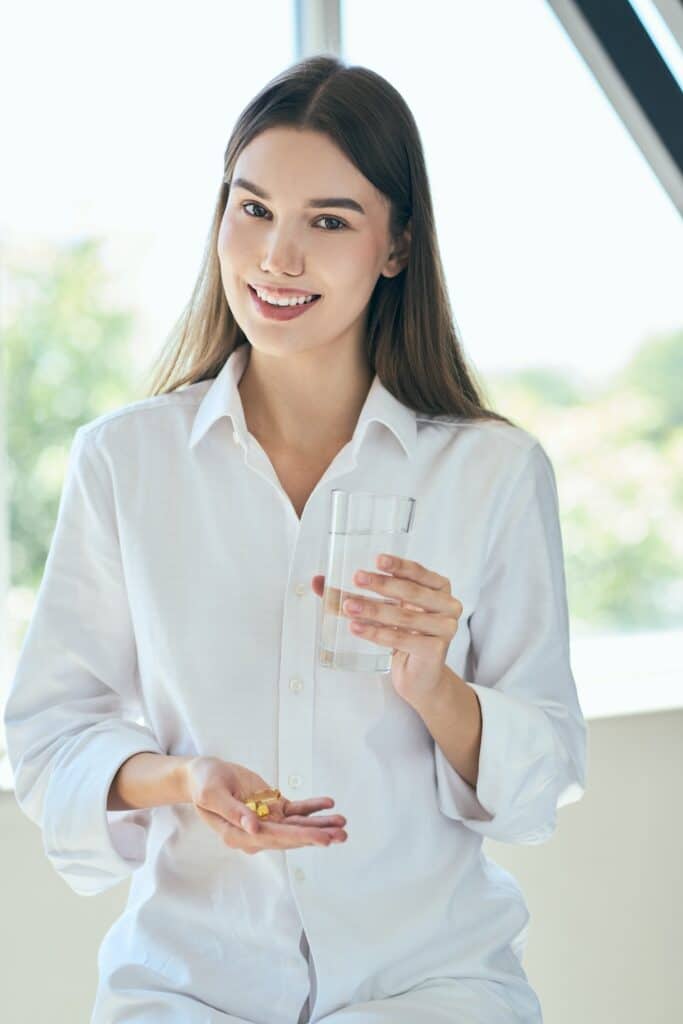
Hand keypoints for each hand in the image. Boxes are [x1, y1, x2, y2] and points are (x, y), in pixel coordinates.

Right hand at [186, 757, 347, 854]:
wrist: (204, 775)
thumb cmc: (204, 783)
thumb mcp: (211, 794)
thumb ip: (232, 812)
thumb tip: (254, 827)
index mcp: (238, 834)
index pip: (275, 838)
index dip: (300, 838)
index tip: (323, 839)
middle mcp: (255, 833)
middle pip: (290, 836)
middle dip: (317, 835)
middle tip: (341, 835)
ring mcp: (265, 821)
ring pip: (296, 825)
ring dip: (319, 825)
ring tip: (342, 823)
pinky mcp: (271, 809)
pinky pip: (295, 810)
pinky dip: (312, 808)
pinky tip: (328, 804)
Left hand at [312, 554, 462, 710]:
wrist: (420, 677)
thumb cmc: (403, 636)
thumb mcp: (384, 610)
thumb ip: (356, 594)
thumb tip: (318, 581)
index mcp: (439, 588)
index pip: (419, 572)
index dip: (399, 565)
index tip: (377, 560)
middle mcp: (448, 606)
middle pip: (411, 592)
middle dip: (380, 585)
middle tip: (356, 578)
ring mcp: (445, 629)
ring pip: (404, 617)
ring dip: (373, 610)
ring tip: (348, 606)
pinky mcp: (435, 651)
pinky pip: (402, 639)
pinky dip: (377, 633)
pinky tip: (356, 628)